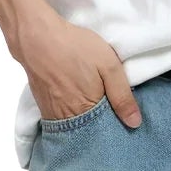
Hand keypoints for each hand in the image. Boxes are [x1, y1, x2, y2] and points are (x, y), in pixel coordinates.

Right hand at [16, 10, 141, 127]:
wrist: (36, 37)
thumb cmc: (74, 47)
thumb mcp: (108, 66)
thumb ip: (122, 96)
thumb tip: (134, 123)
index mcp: (86, 111)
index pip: (104, 133)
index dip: (115, 129)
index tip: (123, 123)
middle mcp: (67, 119)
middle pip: (88, 133)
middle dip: (99, 129)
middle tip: (108, 113)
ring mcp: (52, 113)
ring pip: (73, 128)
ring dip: (84, 124)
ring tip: (93, 108)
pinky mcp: (43, 106)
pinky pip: (60, 121)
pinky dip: (70, 117)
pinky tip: (77, 104)